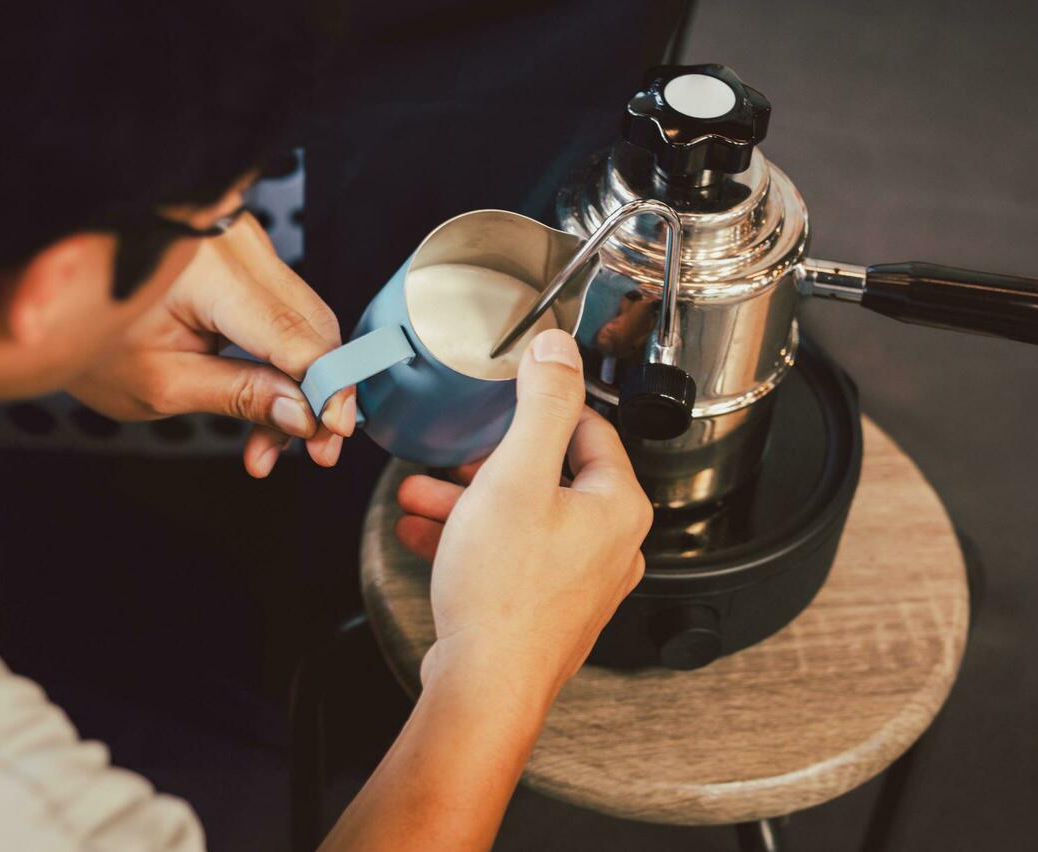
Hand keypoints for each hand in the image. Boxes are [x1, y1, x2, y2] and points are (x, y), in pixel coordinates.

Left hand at [69, 211, 355, 475]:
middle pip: (311, 323)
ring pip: (304, 319)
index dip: (324, 386)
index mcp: (208, 268)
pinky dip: (284, 358)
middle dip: (320, 391)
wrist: (52, 300)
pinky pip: (283, 307)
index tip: (331, 432)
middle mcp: (234, 240)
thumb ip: (239, 396)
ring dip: (302, 382)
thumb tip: (303, 414)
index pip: (294, 334)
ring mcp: (242, 240)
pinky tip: (272, 406)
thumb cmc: (89, 341)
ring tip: (274, 442)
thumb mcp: (162, 384)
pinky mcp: (242, 252)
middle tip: (317, 450)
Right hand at [394, 329, 651, 705]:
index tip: (507, 398)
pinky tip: (424, 534)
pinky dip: (471, 540)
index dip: (542, 407)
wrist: (484, 687)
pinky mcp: (547, 610)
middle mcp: (610, 546)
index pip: (591, 429)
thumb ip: (542, 404)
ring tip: (420, 493)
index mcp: (617, 506)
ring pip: (524, 518)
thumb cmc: (503, 594)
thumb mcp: (515, 475)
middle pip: (552, 475)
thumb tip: (559, 350)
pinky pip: (510, 557)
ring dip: (469, 501)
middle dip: (489, 461)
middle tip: (454, 456)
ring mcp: (580, 583)